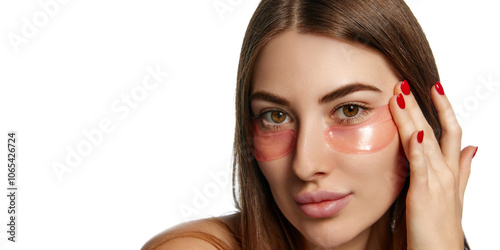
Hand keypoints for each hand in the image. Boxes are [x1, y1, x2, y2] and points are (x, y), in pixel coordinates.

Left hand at [389, 80, 475, 248]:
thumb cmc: (440, 226)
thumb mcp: (454, 193)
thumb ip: (463, 170)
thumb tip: (474, 148)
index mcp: (450, 170)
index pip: (450, 131)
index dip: (444, 108)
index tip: (434, 87)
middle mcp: (446, 172)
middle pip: (434, 130)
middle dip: (419, 105)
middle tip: (404, 82)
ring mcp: (437, 182)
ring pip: (425, 142)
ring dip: (413, 117)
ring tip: (400, 95)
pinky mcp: (425, 195)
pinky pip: (422, 168)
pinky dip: (418, 150)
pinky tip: (414, 134)